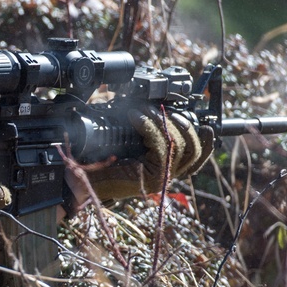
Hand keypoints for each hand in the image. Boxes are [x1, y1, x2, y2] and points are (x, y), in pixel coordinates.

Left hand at [82, 110, 214, 204]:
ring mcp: (162, 178)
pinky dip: (150, 127)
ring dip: (164, 122)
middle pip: (194, 150)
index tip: (204, 123)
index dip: (205, 139)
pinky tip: (137, 117)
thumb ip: (143, 129)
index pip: (196, 156)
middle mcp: (167, 175)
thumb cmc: (98, 161)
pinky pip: (162, 147)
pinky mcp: (154, 177)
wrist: (81, 181)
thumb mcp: (126, 140)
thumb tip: (151, 105)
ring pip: (181, 146)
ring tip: (145, 110)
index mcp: (164, 168)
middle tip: (163, 108)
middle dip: (183, 124)